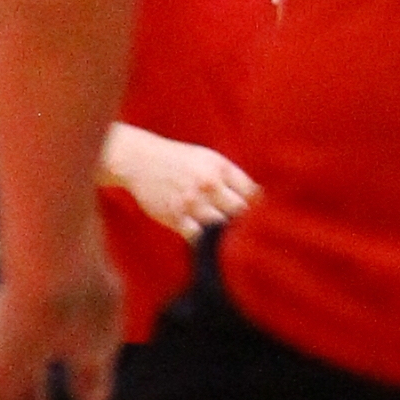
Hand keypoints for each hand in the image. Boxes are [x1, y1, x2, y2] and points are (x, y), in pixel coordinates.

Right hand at [106, 127, 256, 243]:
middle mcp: (208, 184)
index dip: (258, 206)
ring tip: (224, 234)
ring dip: (224, 232)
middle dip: (243, 220)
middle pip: (240, 212)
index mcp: (220, 168)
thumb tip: (260, 199)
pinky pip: (198, 237)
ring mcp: (191, 202)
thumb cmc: (178, 160)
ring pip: (221, 227)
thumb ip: (232, 177)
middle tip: (242, 228)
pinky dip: (203, 240)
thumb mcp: (208, 159)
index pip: (252, 193)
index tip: (258, 214)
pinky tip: (205, 237)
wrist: (139, 160)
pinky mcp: (174, 217)